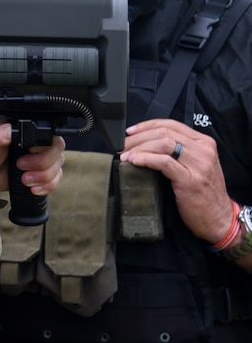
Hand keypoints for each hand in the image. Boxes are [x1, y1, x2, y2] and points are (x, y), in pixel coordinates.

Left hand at [0, 119, 64, 196]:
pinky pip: (55, 179)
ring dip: (44, 177)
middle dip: (42, 164)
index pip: (47, 131)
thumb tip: (6, 131)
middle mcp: (33, 140)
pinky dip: (48, 185)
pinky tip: (33, 188)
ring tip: (24, 180)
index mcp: (21, 127)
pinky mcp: (38, 173)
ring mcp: (38, 157)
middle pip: (57, 149)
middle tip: (21, 167)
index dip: (42, 145)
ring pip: (58, 165)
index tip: (27, 153)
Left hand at [122, 118, 232, 243]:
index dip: (146, 125)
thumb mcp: (195, 165)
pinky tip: (134, 161)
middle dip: (138, 137)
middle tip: (122, 145)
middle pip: (164, 132)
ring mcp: (198, 164)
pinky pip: (163, 162)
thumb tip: (147, 142)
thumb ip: (179, 151)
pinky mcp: (190, 179)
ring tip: (125, 155)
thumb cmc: (203, 193)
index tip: (130, 131)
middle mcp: (203, 150)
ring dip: (139, 147)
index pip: (171, 124)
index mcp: (204, 143)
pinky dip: (145, 158)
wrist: (219, 219)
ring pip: (163, 144)